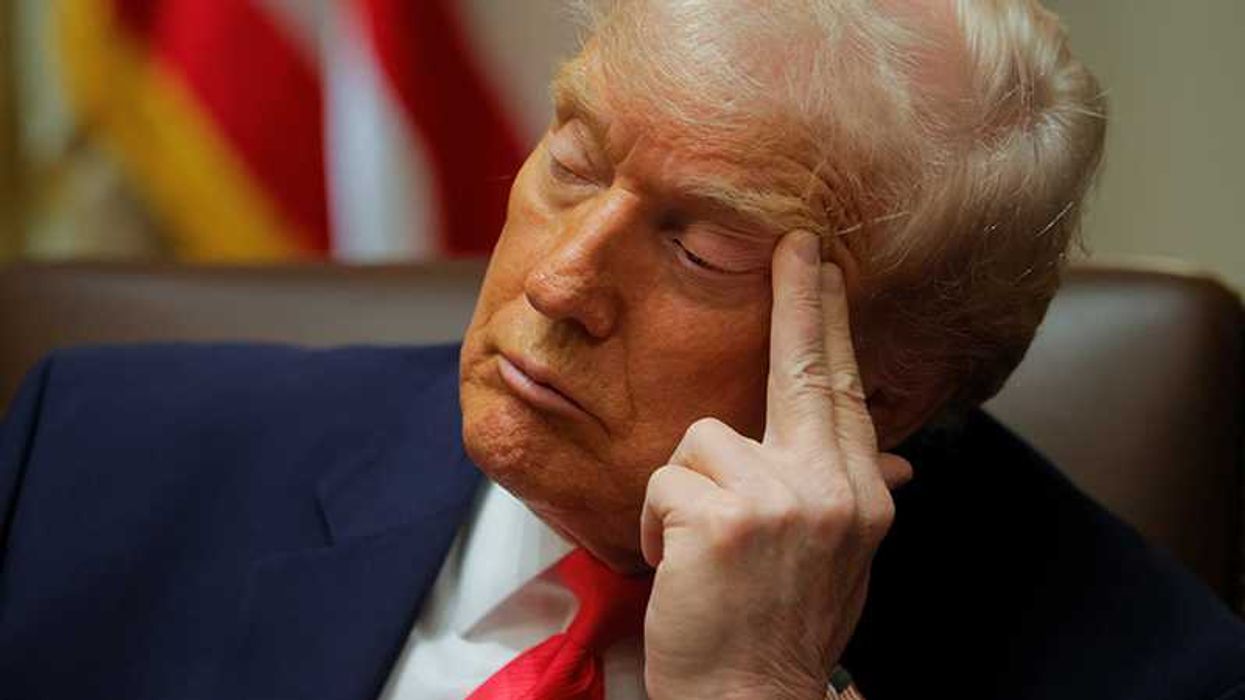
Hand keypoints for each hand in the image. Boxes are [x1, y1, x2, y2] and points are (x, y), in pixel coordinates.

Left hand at [640, 231, 911, 699]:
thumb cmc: (781, 632)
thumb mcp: (840, 563)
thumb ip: (847, 495)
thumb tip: (889, 450)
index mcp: (860, 497)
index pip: (843, 393)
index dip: (829, 327)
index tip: (822, 271)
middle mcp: (832, 490)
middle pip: (805, 372)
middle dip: (799, 300)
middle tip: (795, 246)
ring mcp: (781, 500)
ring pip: (702, 438)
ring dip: (685, 491)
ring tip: (699, 552)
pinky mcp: (722, 517)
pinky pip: (666, 482)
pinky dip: (657, 527)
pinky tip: (679, 569)